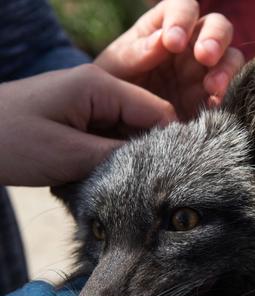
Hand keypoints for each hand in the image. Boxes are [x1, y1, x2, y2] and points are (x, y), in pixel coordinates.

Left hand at [0, 65, 175, 185]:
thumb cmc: (10, 142)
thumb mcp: (69, 155)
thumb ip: (118, 156)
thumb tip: (156, 161)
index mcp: (100, 86)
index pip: (156, 109)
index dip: (170, 140)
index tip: (172, 172)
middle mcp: (99, 89)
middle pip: (144, 120)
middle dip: (147, 151)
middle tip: (143, 183)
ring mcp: (89, 103)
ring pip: (127, 131)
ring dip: (126, 156)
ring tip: (118, 181)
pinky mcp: (80, 118)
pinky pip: (108, 137)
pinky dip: (110, 156)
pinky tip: (101, 173)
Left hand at [95, 0, 243, 118]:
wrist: (117, 123)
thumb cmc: (113, 86)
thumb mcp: (115, 68)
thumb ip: (136, 53)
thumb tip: (162, 40)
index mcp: (164, 28)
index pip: (183, 8)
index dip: (182, 19)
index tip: (172, 42)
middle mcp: (190, 46)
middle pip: (217, 27)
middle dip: (215, 39)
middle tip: (205, 56)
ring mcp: (203, 73)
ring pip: (230, 58)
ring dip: (226, 69)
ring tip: (212, 87)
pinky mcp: (209, 100)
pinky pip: (227, 93)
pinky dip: (225, 98)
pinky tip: (213, 108)